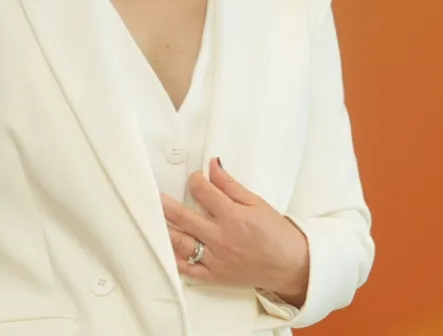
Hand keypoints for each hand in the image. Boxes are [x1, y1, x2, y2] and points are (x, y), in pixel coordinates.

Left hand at [161, 158, 310, 305]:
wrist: (291, 265)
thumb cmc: (276, 233)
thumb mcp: (257, 203)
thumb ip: (231, 185)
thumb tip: (212, 165)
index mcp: (233, 217)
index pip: (204, 192)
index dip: (195, 180)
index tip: (194, 178)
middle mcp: (220, 238)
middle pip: (184, 217)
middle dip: (165, 204)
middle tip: (151, 194)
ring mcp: (215, 259)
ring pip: (181, 243)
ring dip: (164, 229)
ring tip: (152, 219)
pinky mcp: (214, 276)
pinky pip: (188, 270)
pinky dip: (174, 260)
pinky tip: (164, 249)